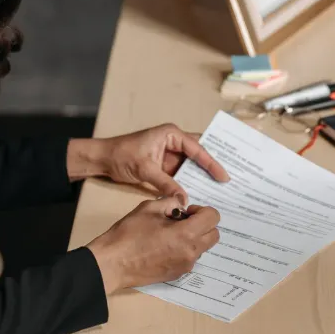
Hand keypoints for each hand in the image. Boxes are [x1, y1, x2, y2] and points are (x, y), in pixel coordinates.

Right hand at [86, 196, 220, 293]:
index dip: (201, 210)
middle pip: (214, 235)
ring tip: (170, 234)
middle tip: (182, 221)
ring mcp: (185, 266)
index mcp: (186, 234)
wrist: (113, 263)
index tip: (185, 212)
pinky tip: (164, 247)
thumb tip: (181, 206)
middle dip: (203, 224)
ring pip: (203, 248)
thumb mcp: (149, 208)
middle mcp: (191, 252)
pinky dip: (185, 250)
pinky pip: (190, 258)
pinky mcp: (177, 275)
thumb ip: (171, 202)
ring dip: (195, 238)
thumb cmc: (129, 233)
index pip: (213, 218)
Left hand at [99, 124, 229, 203]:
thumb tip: (183, 199)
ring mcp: (170, 154)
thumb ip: (165, 183)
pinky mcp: (166, 166)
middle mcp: (174, 141)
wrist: (103, 159)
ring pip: (193, 165)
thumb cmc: (121, 155)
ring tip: (221, 188)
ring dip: (204, 176)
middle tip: (230, 180)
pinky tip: (202, 192)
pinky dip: (191, 182)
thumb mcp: (144, 169)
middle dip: (213, 166)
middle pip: (199, 154)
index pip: (197, 148)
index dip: (212, 163)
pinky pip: (183, 174)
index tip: (223, 176)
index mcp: (171, 134)